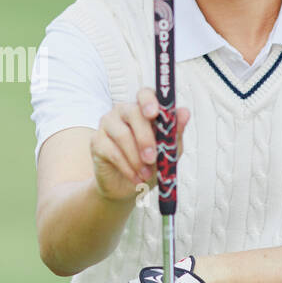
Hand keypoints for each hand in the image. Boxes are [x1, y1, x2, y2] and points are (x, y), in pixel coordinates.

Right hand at [89, 87, 190, 202]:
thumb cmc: (149, 165)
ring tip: (145, 174)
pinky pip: (112, 151)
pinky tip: (135, 178)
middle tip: (152, 159)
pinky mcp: (96, 141)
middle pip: (133, 113)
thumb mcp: (168, 151)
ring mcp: (107, 124)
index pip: (144, 94)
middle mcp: (123, 111)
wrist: (127, 188)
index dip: (149, 100)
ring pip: (122, 134)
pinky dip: (127, 167)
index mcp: (143, 109)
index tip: (154, 113)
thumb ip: (174, 132)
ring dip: (136, 158)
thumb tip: (184, 112)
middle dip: (145, 137)